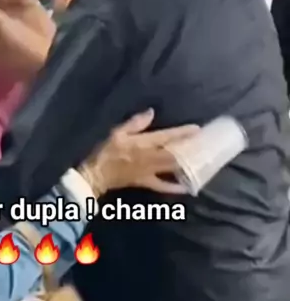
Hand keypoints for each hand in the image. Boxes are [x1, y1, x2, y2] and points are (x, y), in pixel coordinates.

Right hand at [79, 110, 199, 196]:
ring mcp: (149, 172)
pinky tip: (186, 188)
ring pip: (171, 168)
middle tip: (205, 144)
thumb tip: (151, 112)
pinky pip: (162, 186)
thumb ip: (135, 123)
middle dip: (190, 149)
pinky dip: (174, 187)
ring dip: (186, 165)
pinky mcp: (145, 182)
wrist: (96, 174)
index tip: (197, 129)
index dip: (182, 133)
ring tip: (201, 161)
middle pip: (174, 153)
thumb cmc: (106, 152)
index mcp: (142, 144)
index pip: (166, 137)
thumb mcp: (117, 132)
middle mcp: (149, 158)